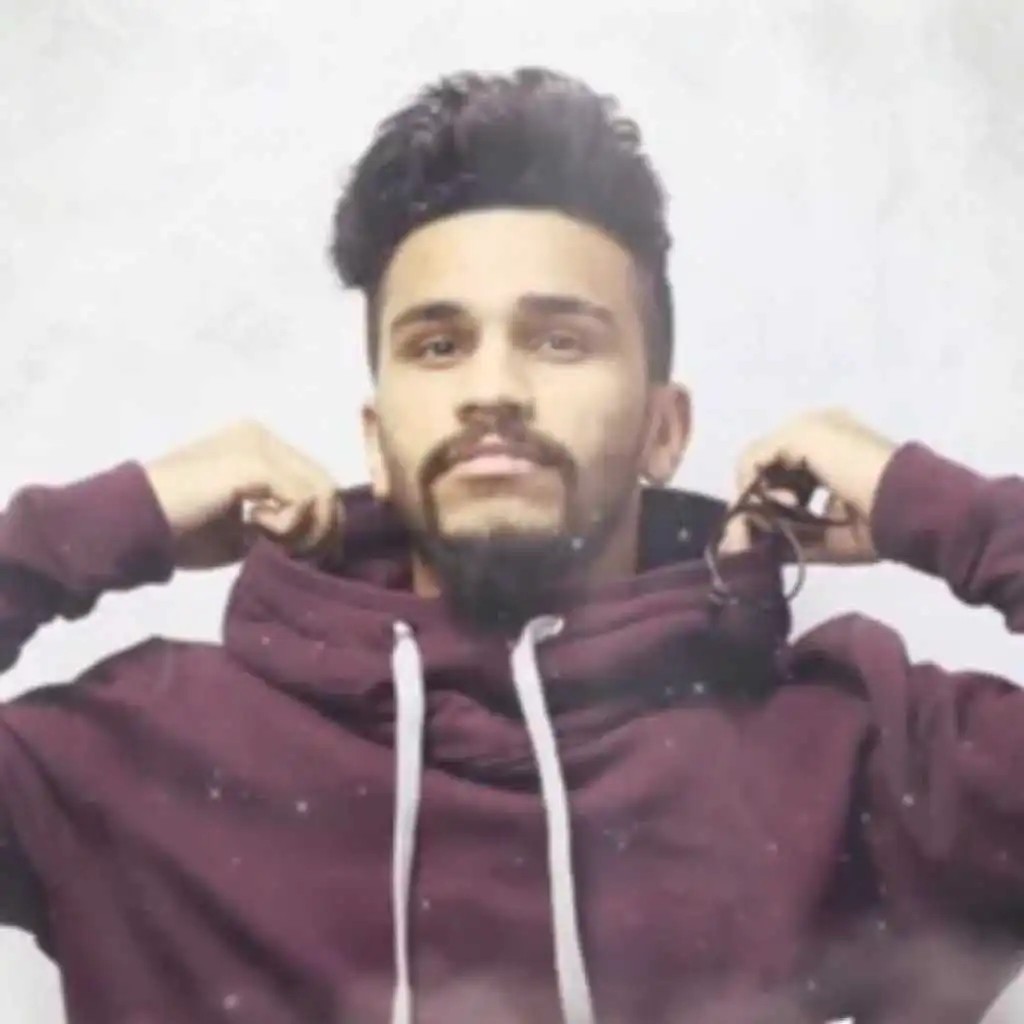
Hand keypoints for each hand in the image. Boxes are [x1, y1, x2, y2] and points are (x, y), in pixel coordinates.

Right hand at [144, 421, 342, 569]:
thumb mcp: (241, 530)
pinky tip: (256, 530)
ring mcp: (258, 445)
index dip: (326, 522)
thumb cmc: (179, 530)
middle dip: (325, 530)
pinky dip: (290, 525)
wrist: (134, 522)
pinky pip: (302, 498)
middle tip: (302, 558)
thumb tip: (318, 540)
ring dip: (307, 530)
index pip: (314, 481)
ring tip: (271, 544)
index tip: (315, 557)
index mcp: (258, 447)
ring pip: (322, 490)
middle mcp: (262, 437)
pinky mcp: (253, 463)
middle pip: (326, 484)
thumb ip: (278, 525)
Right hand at [719, 409, 898, 564]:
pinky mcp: (837, 539)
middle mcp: (822, 467)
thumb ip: (758, 454)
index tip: (754, 495)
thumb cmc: (851, 462)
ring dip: (765, 526)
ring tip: (769, 533)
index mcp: (818, 436)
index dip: (753, 475)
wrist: (902, 503)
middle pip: (770, 488)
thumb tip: (747, 491)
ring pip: (779, 518)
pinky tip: (773, 549)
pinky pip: (798, 545)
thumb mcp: (800, 435)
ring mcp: (829, 506)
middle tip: (756, 519)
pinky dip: (781, 548)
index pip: (766, 456)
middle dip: (756, 504)